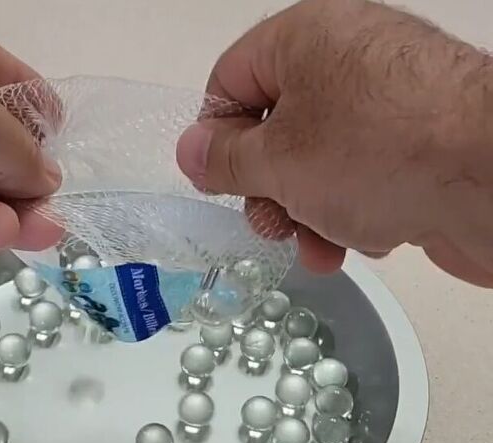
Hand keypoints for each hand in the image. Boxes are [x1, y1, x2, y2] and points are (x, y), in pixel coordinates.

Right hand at [177, 0, 492, 286]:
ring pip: (316, 165)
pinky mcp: (415, 148)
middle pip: (275, 129)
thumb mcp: (276, 161)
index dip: (216, 135)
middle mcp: (345, 63)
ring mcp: (385, 107)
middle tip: (274, 220)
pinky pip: (359, 180)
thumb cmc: (378, 152)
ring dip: (308, 213)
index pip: (231, 79)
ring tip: (322, 241)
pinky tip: (369, 234)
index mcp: (304, 39)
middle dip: (268, 188)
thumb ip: (223, 159)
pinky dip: (352, 213)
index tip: (220, 181)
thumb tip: (190, 152)